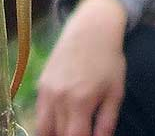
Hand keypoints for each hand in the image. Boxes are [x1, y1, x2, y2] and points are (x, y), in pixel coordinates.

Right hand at [36, 0, 127, 135]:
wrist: (90, 29)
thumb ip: (106, 122)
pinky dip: (47, 121)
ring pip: (42, 126)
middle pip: (56, 134)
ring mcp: (47, 90)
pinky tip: (59, 121)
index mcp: (80, 101)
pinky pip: (39, 111)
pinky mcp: (41, 83)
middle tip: (77, 133)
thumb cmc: (108, 59)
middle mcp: (59, 97)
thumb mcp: (115, 92)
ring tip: (66, 131)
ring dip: (53, 134)